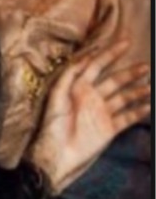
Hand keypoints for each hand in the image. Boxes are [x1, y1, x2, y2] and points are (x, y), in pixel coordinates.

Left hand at [29, 39, 150, 194]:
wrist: (56, 155)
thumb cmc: (52, 126)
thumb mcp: (56, 97)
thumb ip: (69, 76)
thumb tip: (85, 59)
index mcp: (77, 87)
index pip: (95, 65)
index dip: (109, 54)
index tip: (125, 42)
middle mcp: (91, 97)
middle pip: (115, 80)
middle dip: (130, 73)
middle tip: (145, 66)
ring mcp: (101, 113)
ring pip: (124, 97)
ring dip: (138, 90)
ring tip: (150, 86)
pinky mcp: (109, 128)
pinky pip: (128, 117)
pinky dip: (139, 111)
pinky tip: (149, 105)